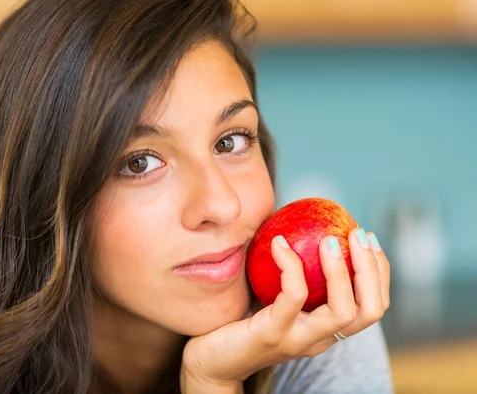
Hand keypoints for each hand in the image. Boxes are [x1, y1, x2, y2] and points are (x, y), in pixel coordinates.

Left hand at [180, 228, 389, 392]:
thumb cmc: (240, 323)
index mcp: (325, 330)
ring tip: (328, 240)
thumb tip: (301, 228)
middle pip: (368, 311)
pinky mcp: (272, 335)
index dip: (380, 272)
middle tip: (358, 234)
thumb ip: (292, 276)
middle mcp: (319, 339)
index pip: (372, 307)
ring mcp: (297, 339)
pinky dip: (291, 266)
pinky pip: (293, 297)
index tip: (369, 239)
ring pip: (341, 311)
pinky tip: (278, 243)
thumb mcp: (275, 299)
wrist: (211, 363)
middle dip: (372, 270)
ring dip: (340, 270)